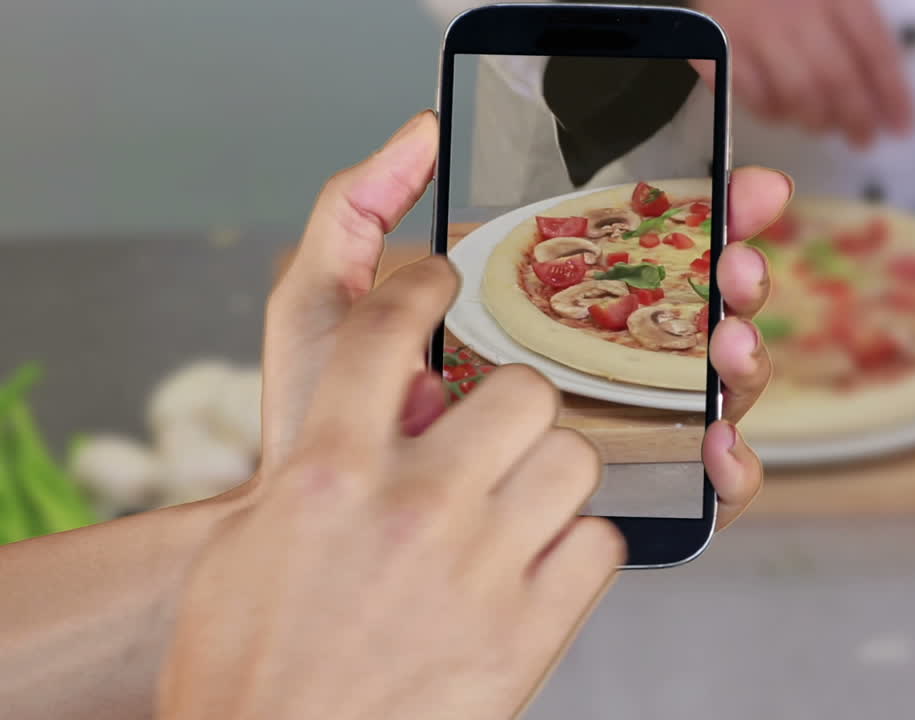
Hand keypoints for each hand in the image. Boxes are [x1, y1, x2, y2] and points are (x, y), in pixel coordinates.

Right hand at [158, 112, 621, 719]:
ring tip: (525, 502)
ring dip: (554, 475)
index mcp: (324, 473)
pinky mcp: (528, 634)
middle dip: (515, 403)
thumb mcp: (246, 549)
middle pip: (522, 389)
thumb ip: (314, 464)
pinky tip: (543, 566)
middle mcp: (411, 507)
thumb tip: (384, 409)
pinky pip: (601, 546)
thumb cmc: (248, 670)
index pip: (383, 330)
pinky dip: (580, 551)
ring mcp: (479, 569)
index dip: (418, 285)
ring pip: (575, 460)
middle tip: (499, 432)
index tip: (438, 279)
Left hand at [258, 112, 789, 533]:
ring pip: (717, 388)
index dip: (704, 212)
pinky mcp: (631, 505)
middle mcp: (598, 364)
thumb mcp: (329, 306)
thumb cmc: (321, 423)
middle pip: (701, 309)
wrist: (322, 536)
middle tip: (736, 258)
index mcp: (551, 307)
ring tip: (726, 335)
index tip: (731, 186)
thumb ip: (360, 212)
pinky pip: (708, 487)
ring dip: (744, 356)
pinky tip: (714, 440)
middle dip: (738, 272)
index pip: (651, 251)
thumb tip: (425, 129)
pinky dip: (735, 463)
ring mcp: (621, 434)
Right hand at [691, 0, 912, 145]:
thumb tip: (887, 96)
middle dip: (856, 117)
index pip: (873, 48)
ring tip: (822, 125)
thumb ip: (860, 36)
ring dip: (816, 120)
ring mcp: (756, 32)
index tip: (902, 126)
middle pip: (836, 77)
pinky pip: (754, 97)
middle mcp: (797, 11)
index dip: (892, 92)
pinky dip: (773, 113)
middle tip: (864, 139)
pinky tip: (782, 112)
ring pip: (797, 92)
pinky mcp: (721, 53)